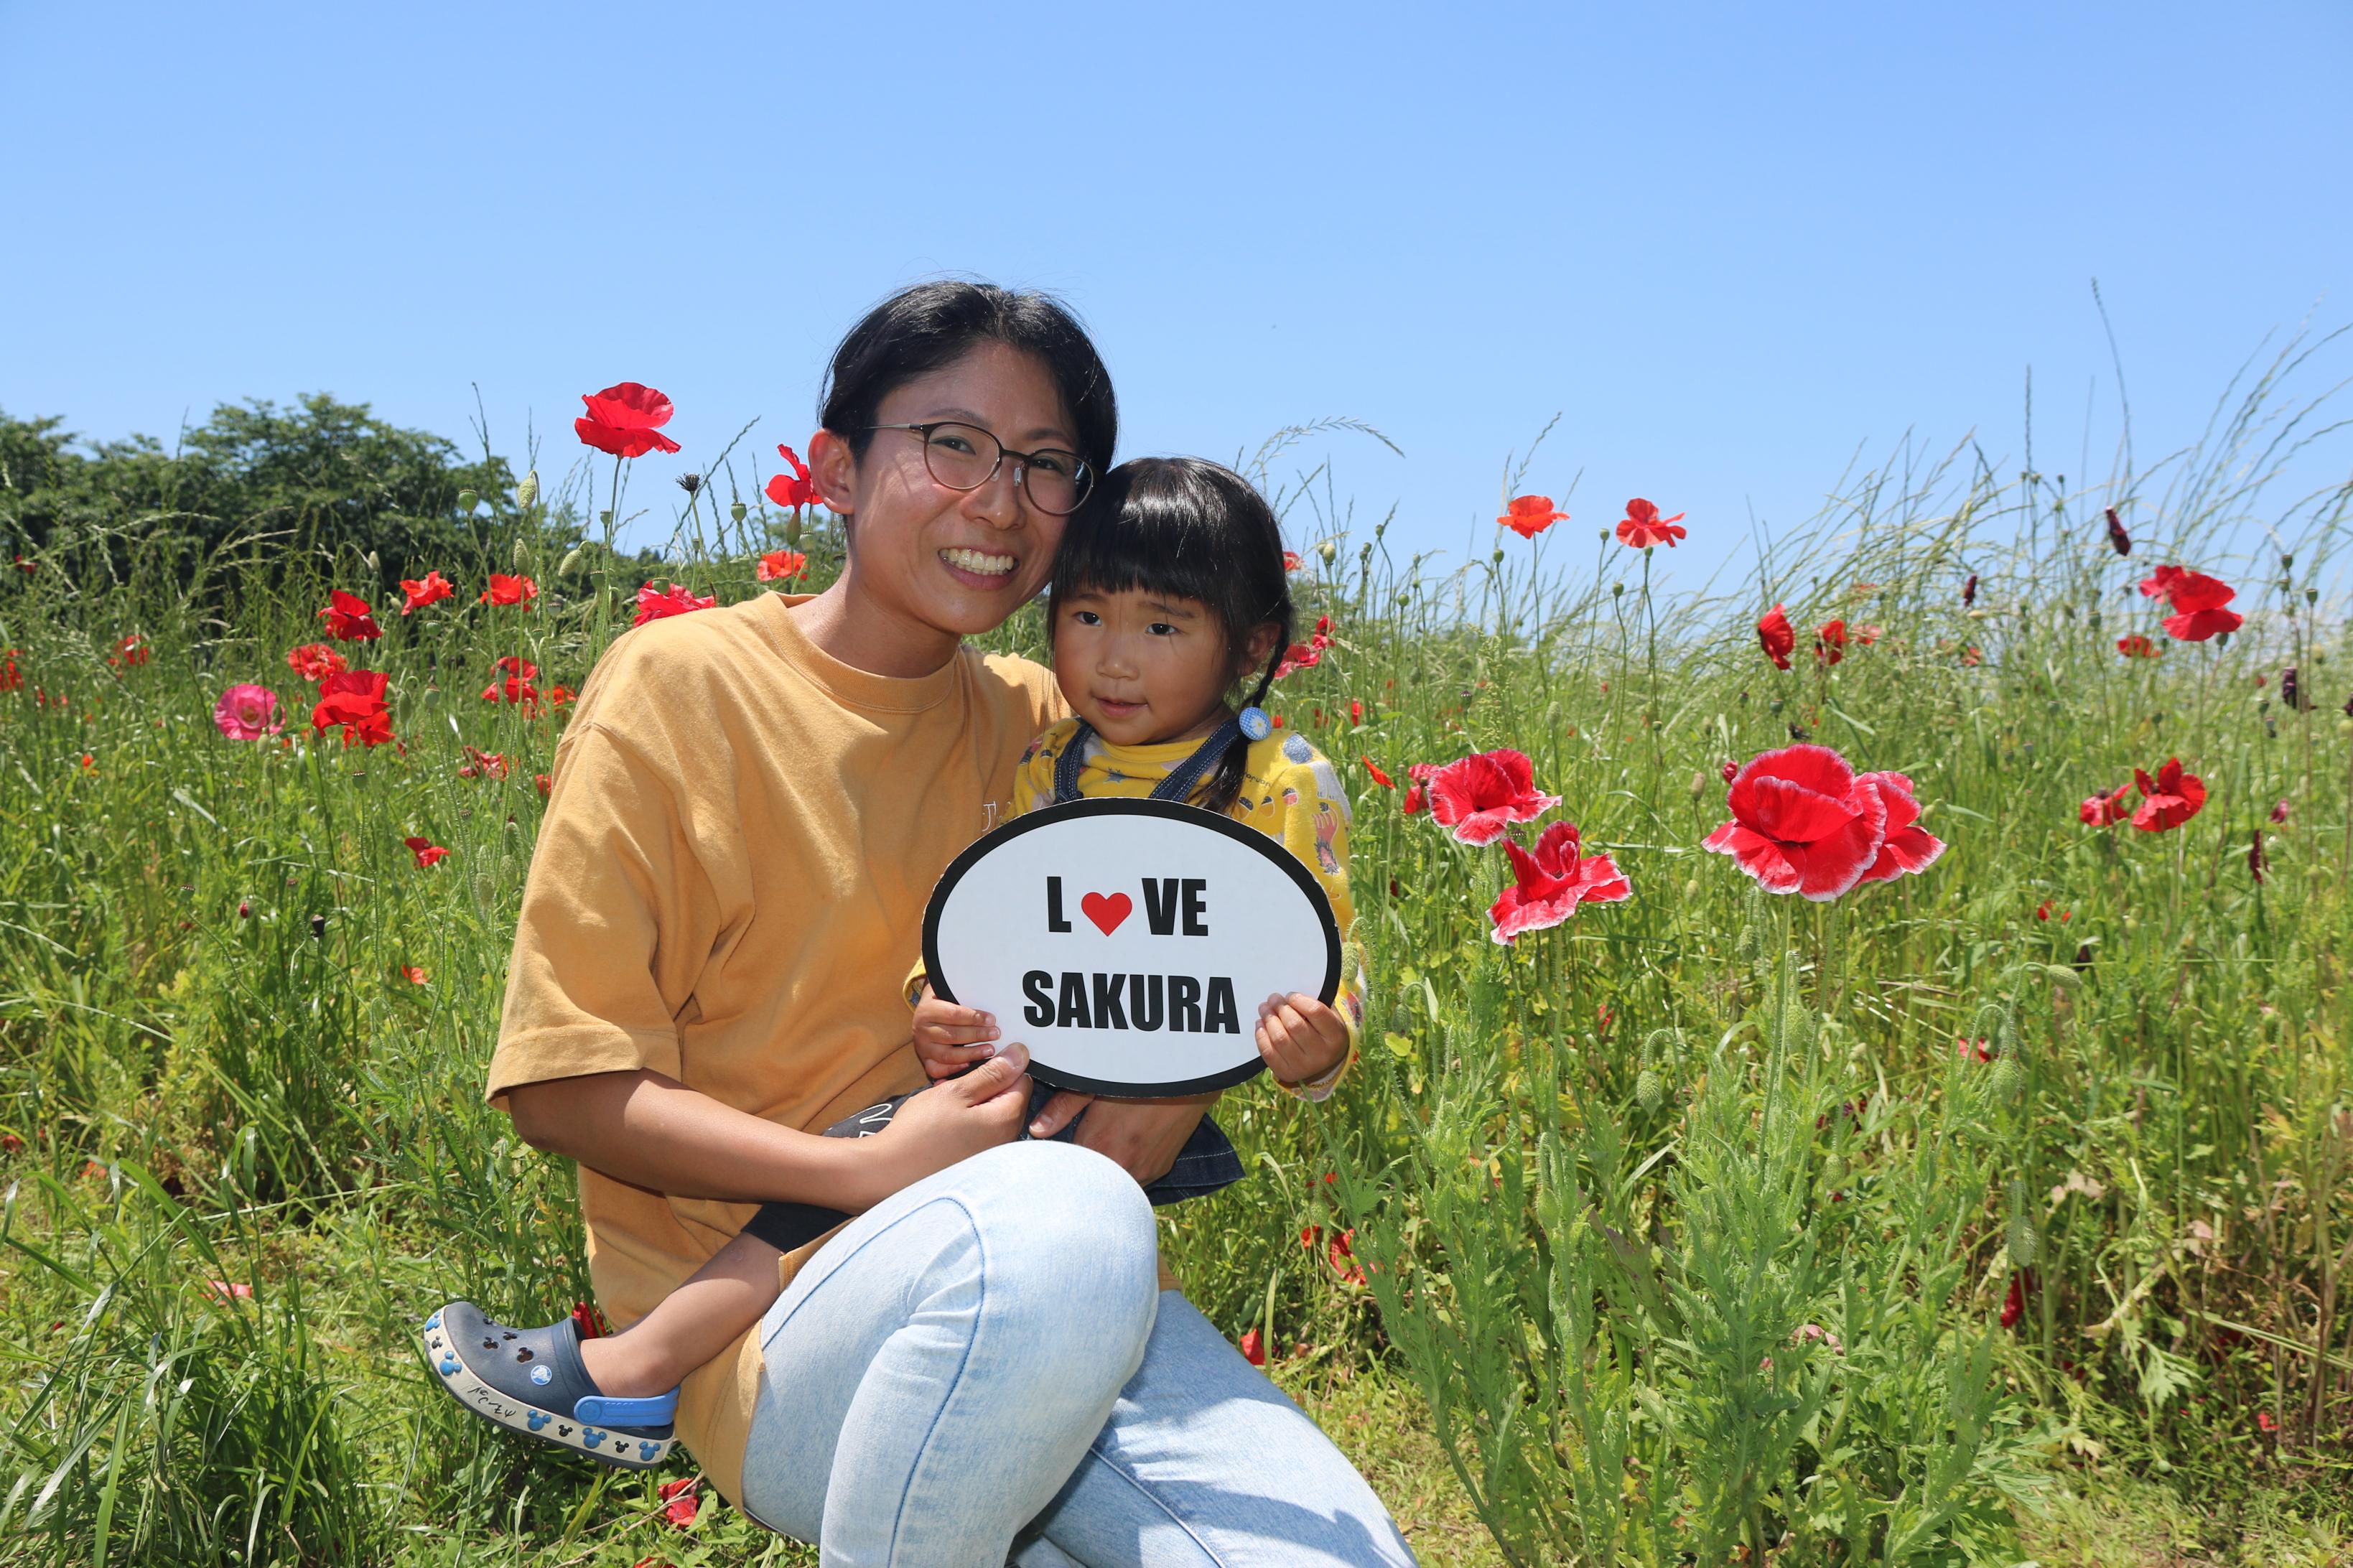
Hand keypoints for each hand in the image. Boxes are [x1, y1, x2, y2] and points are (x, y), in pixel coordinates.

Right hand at [854, 1045, 1031, 1207]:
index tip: (975, 1068)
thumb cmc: (920, 1131)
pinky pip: (979, 1132)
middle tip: (955, 1088)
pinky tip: (943, 1124)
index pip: (1022, 1080)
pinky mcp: (976, 1163)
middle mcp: (1006, 1141)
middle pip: (1008, 1099)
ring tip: (944, 1106)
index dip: (1000, 1067)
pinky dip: (966, 1122)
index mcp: (1006, 1120)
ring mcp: (992, 1155)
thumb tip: (1021, 1054)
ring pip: (991, 1114)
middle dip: (986, 1087)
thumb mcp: (956, 1092)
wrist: (889, 1173)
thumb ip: (991, 1074)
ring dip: (973, 1105)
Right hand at [912, 986, 1000, 1078]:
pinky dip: (954, 1069)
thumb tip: (989, 997)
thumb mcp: (949, 992)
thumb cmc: (943, 1002)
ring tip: (989, 1050)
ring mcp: (922, 1047)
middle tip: (995, 1034)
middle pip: (953, 1035)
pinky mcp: (925, 1061)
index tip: (991, 1019)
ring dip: (971, 1054)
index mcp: (927, 1010)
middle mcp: (922, 1030)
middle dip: (977, 1035)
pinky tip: (970, 1065)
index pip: (953, 1015)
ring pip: (948, 1055)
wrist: (926, 1014)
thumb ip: (964, 995)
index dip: (973, 1018)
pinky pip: (938, 1070)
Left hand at [1030, 1091, 1217, 1185]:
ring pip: (1110, 1186)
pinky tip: (1119, 1152)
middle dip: (1076, 1173)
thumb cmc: (1139, 1075)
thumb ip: (1064, 1107)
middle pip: (1086, 1184)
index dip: (1055, 1162)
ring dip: (1099, 1175)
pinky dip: (1120, 1173)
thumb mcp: (1096, 1082)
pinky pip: (1132, 1182)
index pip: (1064, 1170)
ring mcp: (1143, 1173)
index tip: (1050, 1154)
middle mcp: (1122, 1167)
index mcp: (1099, 1146)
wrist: (1191, 1079)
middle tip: (1071, 1154)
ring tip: (1097, 1152)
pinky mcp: (1159, 1171)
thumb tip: (1036, 1130)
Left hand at [1256, 992, 1348, 1087]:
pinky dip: (1261, 1036)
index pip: (1315, 1011)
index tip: (1290, 996)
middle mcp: (1322, 1054)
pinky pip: (1269, 1053)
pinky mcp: (1287, 1073)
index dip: (1298, 1000)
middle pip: (1295, 1025)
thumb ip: (1312, 1006)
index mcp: (1336, 1036)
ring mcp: (1304, 1066)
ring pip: (1280, 1039)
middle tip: (1273, 999)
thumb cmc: (1323, 1032)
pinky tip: (1261, 1025)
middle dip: (1280, 1008)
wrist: (1324, 1062)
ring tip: (1264, 1009)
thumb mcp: (1329, 1018)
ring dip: (1268, 1020)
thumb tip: (1285, 998)